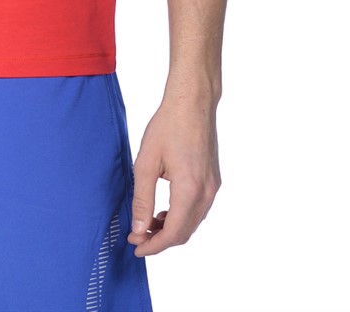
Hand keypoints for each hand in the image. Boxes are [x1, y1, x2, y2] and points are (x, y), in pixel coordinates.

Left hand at [127, 96, 219, 255]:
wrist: (192, 102)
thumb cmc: (167, 126)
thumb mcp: (146, 161)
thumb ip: (143, 198)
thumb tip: (138, 227)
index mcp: (190, 189)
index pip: (174, 233)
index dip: (154, 246)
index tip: (136, 248)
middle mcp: (207, 192)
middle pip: (185, 232)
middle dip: (160, 240)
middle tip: (137, 237)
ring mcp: (213, 186)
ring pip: (192, 222)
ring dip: (171, 229)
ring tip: (147, 224)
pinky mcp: (213, 179)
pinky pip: (198, 209)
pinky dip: (181, 216)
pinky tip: (164, 210)